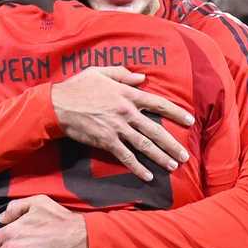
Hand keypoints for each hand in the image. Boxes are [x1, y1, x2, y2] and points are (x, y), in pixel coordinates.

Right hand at [51, 66, 193, 181]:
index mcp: (127, 95)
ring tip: (173, 166)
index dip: (176, 112)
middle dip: (172, 144)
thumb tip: (142, 79)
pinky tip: (147, 176)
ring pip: (144, 146)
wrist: (57, 105)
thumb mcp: (100, 72)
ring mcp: (117, 129)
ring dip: (160, 157)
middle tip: (185, 156)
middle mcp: (126, 113)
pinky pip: (126, 157)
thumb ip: (122, 75)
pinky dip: (137, 167)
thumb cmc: (77, 87)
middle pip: (155, 130)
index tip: (190, 121)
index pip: (158, 103)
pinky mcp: (106, 142)